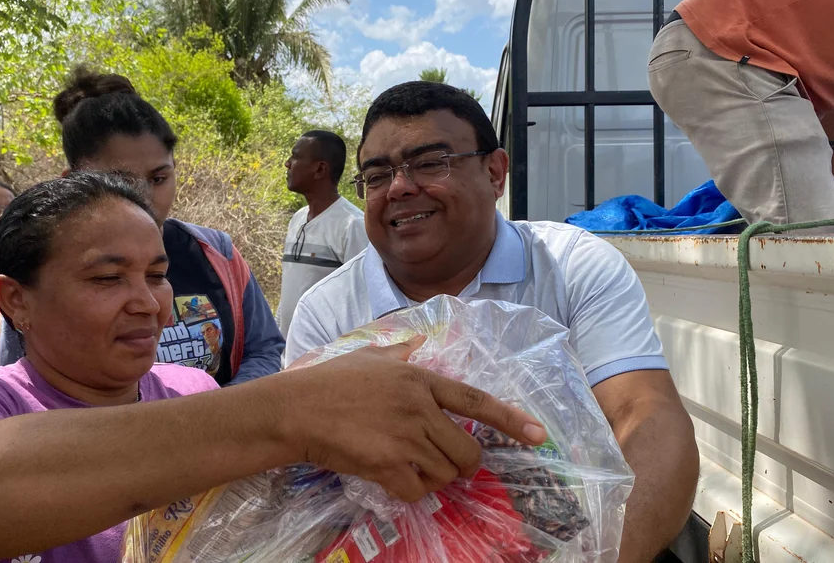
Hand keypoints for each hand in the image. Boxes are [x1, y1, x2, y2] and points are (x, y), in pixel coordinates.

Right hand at [277, 337, 547, 501]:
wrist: (295, 409)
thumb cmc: (329, 381)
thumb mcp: (368, 356)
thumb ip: (398, 353)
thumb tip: (416, 343)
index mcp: (419, 379)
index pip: (475, 402)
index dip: (510, 419)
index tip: (538, 434)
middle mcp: (419, 409)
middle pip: (467, 452)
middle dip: (461, 464)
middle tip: (442, 461)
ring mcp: (405, 438)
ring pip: (444, 475)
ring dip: (430, 476)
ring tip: (402, 461)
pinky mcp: (388, 465)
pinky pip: (417, 491)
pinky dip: (407, 490)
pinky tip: (388, 475)